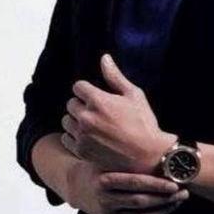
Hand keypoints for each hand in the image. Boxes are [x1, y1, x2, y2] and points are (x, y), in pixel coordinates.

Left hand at [61, 54, 175, 172]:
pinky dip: (74, 137)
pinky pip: (66, 138)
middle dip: (82, 105)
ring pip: (67, 121)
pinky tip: (90, 137)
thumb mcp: (133, 95)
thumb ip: (114, 76)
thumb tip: (104, 57)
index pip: (78, 87)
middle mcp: (87, 117)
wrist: (148, 156)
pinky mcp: (81, 151)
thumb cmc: (143, 123)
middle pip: (71, 103)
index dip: (88, 90)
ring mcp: (82, 135)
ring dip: (77, 121)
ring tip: (94, 125)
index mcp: (98, 100)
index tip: (97, 97)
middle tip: (99, 112)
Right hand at [66, 158, 188, 213]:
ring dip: (163, 212)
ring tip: (177, 202)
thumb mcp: (107, 158)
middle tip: (183, 193)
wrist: (77, 186)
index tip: (174, 184)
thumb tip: (158, 150)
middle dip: (165, 198)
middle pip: (140, 202)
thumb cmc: (100, 166)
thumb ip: (127, 158)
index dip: (156, 184)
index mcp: (104, 181)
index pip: (135, 184)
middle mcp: (105, 201)